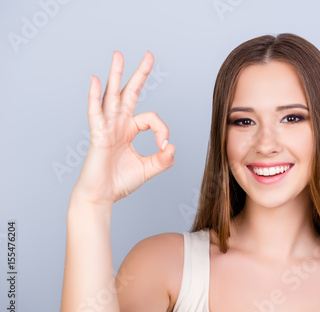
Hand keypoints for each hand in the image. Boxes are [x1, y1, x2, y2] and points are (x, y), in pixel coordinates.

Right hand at [71, 51, 174, 206]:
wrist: (101, 197)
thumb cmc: (120, 182)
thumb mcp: (149, 169)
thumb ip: (163, 159)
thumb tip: (173, 146)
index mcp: (129, 130)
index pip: (151, 119)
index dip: (162, 130)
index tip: (164, 147)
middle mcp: (118, 124)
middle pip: (129, 93)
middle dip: (139, 74)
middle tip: (149, 55)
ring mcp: (107, 127)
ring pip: (112, 96)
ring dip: (116, 75)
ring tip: (119, 55)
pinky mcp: (98, 135)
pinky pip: (95, 113)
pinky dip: (95, 96)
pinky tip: (97, 80)